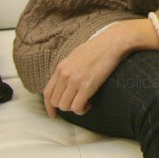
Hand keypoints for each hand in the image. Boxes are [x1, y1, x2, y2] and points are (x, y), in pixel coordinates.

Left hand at [43, 19, 158, 117]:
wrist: (112, 43)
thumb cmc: (98, 48)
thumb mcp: (75, 56)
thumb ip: (67, 70)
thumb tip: (64, 84)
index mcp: (61, 68)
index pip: (47, 93)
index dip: (49, 107)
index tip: (54, 114)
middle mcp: (64, 75)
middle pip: (56, 102)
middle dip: (65, 107)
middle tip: (77, 103)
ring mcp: (75, 81)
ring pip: (65, 106)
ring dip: (74, 109)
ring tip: (85, 102)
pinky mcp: (87, 86)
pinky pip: (77, 107)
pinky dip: (82, 110)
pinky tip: (89, 103)